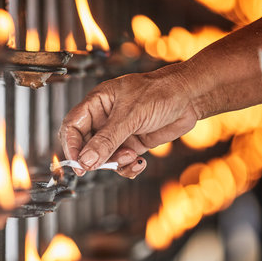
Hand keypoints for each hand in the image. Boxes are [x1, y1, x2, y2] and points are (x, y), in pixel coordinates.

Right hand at [59, 66, 197, 177]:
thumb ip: (106, 140)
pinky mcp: (132, 144)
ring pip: (104, 157)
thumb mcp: (130, 116)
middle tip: (103, 165)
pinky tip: (139, 162)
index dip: (71, 146)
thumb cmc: (159, 93)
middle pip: (86, 146)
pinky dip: (128, 167)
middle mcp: (104, 119)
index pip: (72, 127)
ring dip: (115, 163)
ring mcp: (118, 133)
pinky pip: (121, 162)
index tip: (78, 164)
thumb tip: (85, 161)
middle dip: (95, 158)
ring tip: (131, 156)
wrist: (190, 97)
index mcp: (96, 103)